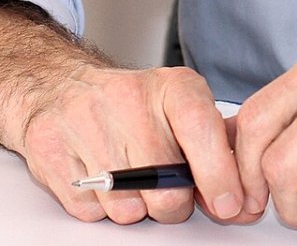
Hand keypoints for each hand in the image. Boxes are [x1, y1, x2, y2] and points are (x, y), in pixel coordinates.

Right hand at [16, 60, 261, 224]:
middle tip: (168, 189)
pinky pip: (90, 211)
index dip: (219, 175)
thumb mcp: (184, 107)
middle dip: (174, 204)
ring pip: (128, 208)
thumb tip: (244, 202)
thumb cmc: (136, 104)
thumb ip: (217, 149)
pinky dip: (101, 208)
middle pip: (166, 187)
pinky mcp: (52, 150)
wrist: (64, 86)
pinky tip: (103, 178)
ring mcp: (86, 123)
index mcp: (173, 85)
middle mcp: (130, 98)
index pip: (202, 131)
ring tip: (131, 177)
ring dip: (136, 206)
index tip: (231, 205)